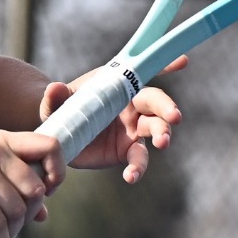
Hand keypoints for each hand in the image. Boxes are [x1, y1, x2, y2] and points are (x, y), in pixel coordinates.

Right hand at [0, 130, 65, 237]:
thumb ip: (15, 192)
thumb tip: (44, 213)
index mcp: (1, 140)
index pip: (51, 146)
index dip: (57, 174)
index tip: (44, 194)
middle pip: (35, 190)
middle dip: (25, 217)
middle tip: (7, 226)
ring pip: (17, 212)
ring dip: (9, 234)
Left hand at [40, 56, 185, 182]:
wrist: (60, 136)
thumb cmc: (63, 109)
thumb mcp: (55, 103)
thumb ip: (55, 97)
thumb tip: (54, 88)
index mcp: (120, 87)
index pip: (144, 73)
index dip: (165, 65)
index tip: (183, 60)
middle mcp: (132, 107)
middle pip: (156, 103)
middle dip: (168, 108)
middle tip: (175, 116)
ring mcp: (133, 130)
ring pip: (155, 130)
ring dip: (163, 135)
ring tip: (162, 143)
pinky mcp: (127, 151)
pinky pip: (138, 159)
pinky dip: (137, 168)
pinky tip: (131, 177)